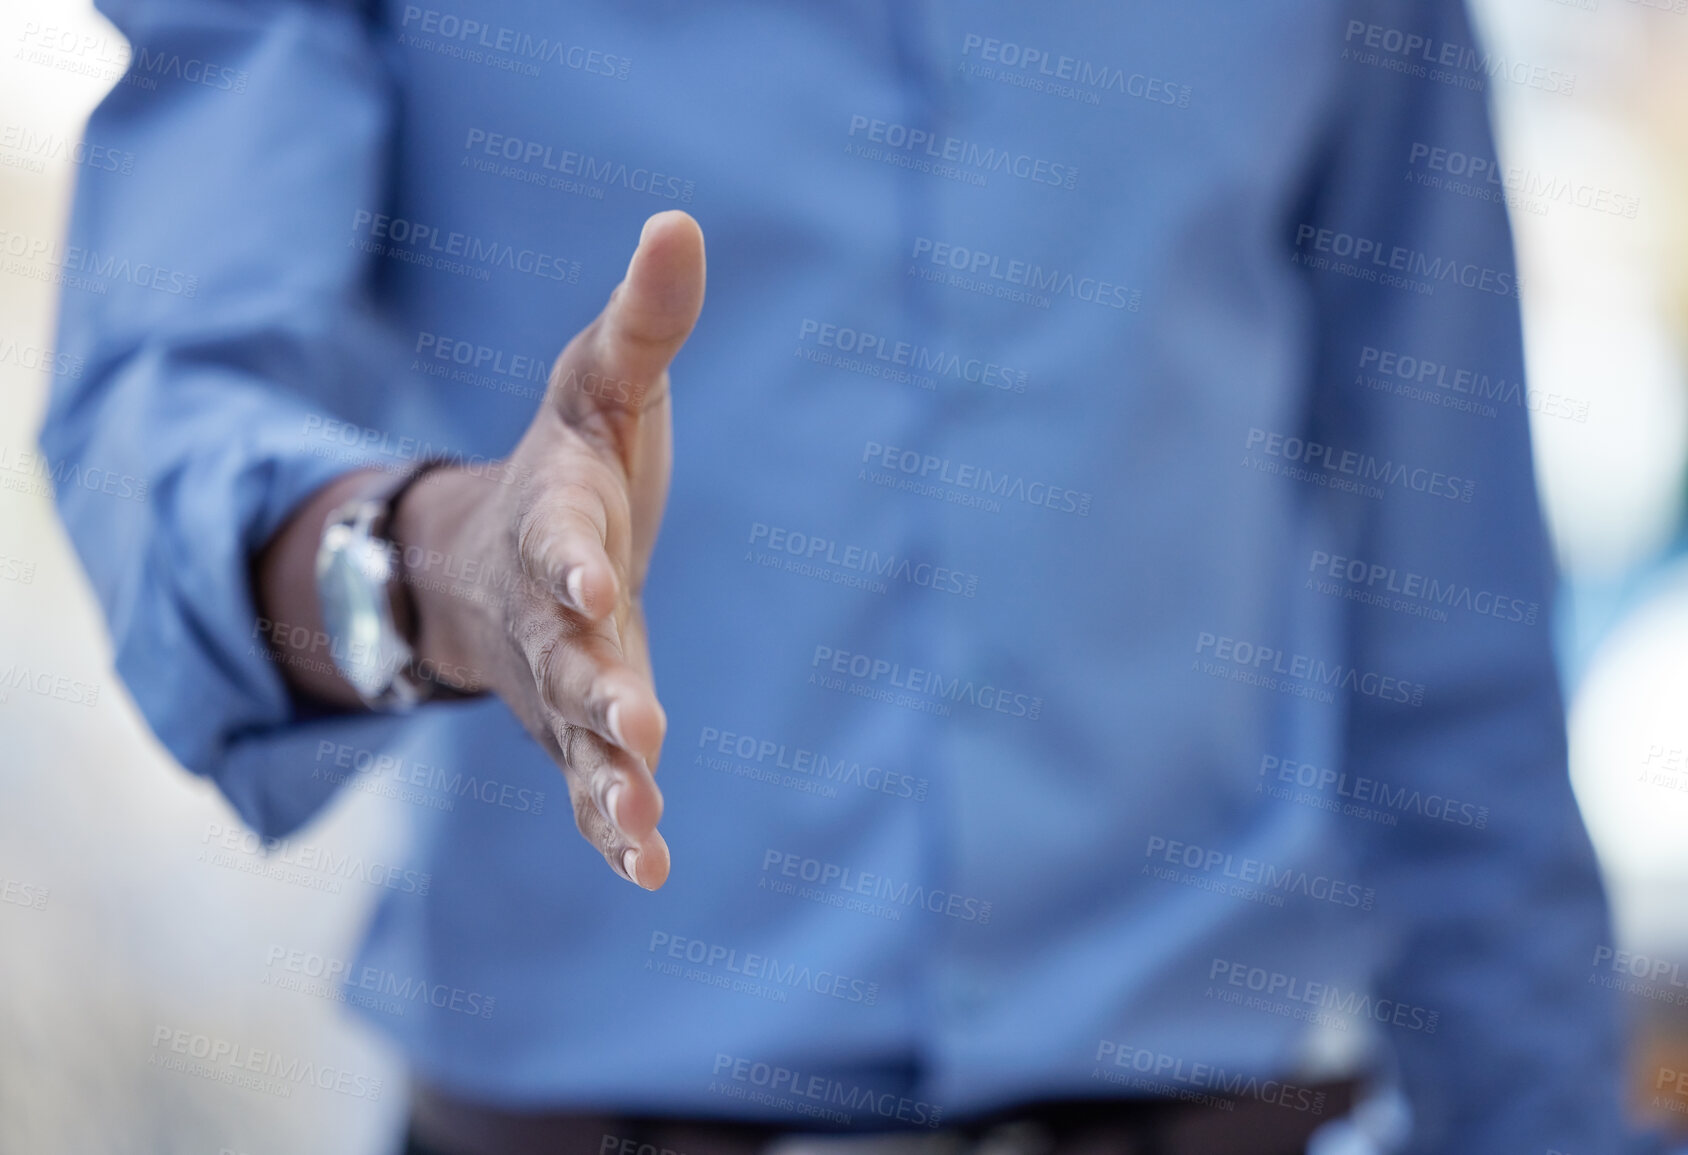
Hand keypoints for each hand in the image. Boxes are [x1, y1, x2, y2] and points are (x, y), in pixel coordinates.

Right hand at [395, 211, 704, 888]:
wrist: (494, 555)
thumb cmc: (570, 461)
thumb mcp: (602, 382)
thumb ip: (644, 319)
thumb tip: (680, 218)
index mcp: (557, 519)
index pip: (560, 537)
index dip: (573, 557)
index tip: (593, 579)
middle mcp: (547, 612)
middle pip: (567, 655)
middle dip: (597, 690)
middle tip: (637, 725)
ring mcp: (557, 680)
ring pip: (577, 738)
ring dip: (609, 781)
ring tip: (644, 827)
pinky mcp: (577, 729)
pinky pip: (589, 784)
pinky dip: (614, 825)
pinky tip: (651, 870)